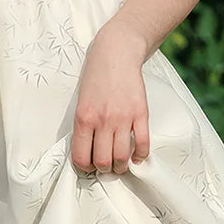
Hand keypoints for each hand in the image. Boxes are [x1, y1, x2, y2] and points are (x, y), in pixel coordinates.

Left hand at [71, 19, 149, 174]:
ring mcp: (123, 118)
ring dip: (121, 166)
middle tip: (106, 166)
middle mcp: (102, 121)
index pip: (82, 157)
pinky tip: (137, 156)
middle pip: (103, 161)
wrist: (116, 53)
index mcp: (83, 118)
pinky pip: (142, 143)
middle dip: (104, 170)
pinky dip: (140, 155)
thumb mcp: (81, 101)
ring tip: (121, 163)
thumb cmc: (96, 76)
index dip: (85, 168)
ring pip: (122, 157)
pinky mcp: (141, 113)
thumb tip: (89, 150)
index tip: (90, 167)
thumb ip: (84, 125)